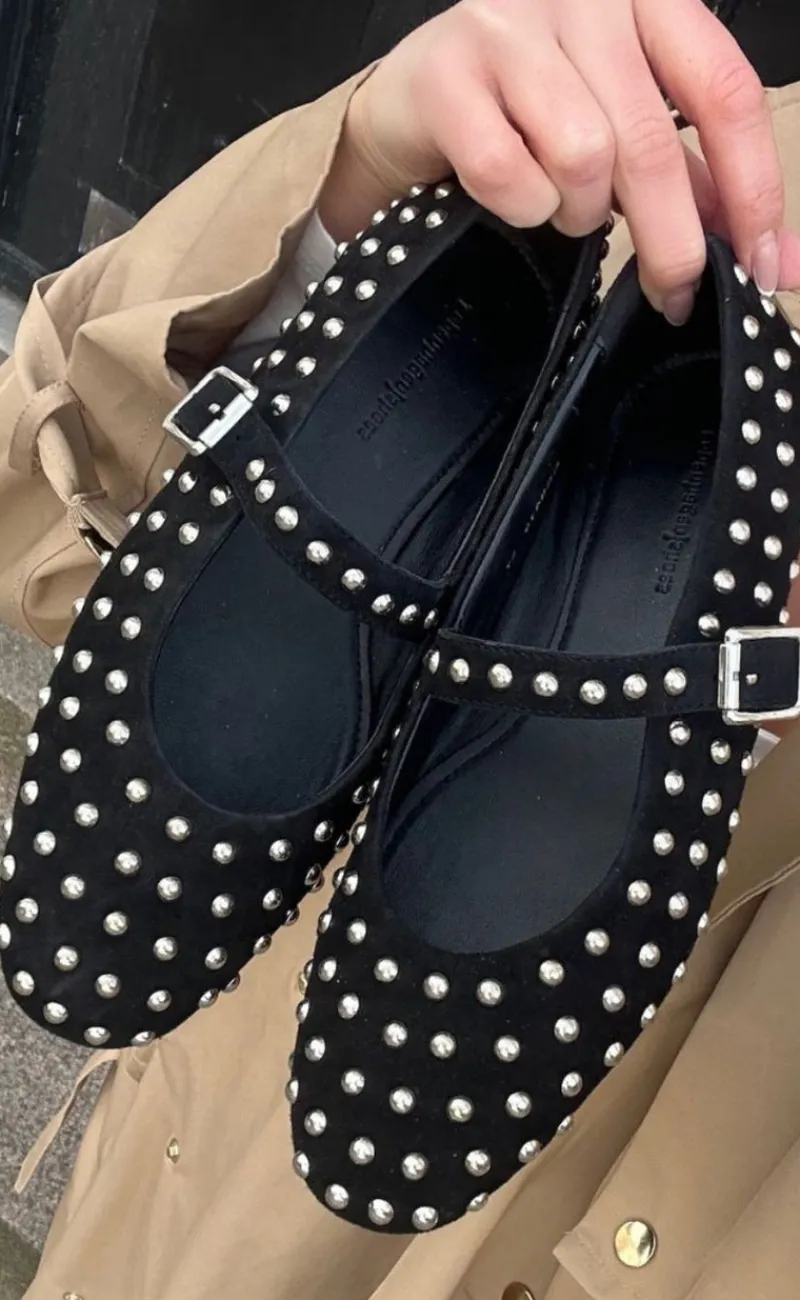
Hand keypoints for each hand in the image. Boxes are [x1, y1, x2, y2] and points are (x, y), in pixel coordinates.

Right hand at [320, 0, 799, 323]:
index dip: (752, 189)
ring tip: (561, 209)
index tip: (762, 266)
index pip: (725, 91)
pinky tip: (512, 198)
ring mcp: (508, 26)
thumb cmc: (529, 114)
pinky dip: (520, 208)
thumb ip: (698, 182)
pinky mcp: (446, 74)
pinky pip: (508, 174)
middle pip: (652, 143)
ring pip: (582, 156)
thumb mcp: (624, 127)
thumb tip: (779, 263)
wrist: (410, 102)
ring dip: (578, 213)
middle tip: (671, 294)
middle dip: (670, 241)